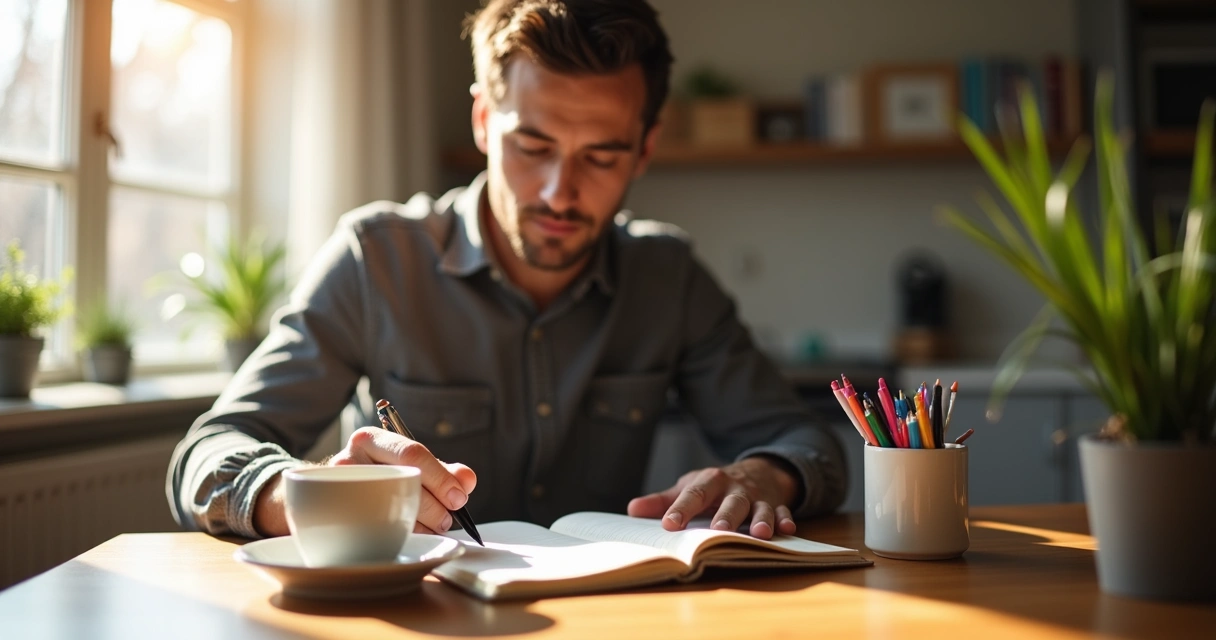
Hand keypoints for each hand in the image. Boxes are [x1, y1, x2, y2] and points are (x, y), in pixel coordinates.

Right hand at [253, 427, 476, 536]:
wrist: (315, 494)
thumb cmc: (373, 479)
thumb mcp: (405, 468)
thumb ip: (441, 471)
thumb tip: (467, 480)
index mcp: (371, 438)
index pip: (412, 453)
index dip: (441, 478)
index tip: (461, 498)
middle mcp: (348, 456)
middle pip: (401, 481)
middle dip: (434, 506)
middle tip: (448, 520)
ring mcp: (331, 486)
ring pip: (385, 510)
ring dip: (418, 526)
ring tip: (430, 530)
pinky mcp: (322, 514)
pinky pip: (364, 530)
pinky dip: (392, 537)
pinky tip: (402, 538)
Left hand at [626, 457, 797, 539]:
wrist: (756, 471)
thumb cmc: (715, 486)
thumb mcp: (690, 487)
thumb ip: (663, 501)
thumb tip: (631, 511)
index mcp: (710, 482)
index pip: (694, 495)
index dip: (681, 509)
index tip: (669, 525)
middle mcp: (735, 489)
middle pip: (731, 502)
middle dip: (726, 516)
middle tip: (719, 531)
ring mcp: (758, 497)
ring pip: (760, 509)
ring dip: (761, 520)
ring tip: (759, 534)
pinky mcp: (776, 505)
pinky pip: (783, 512)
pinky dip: (786, 520)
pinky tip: (788, 530)